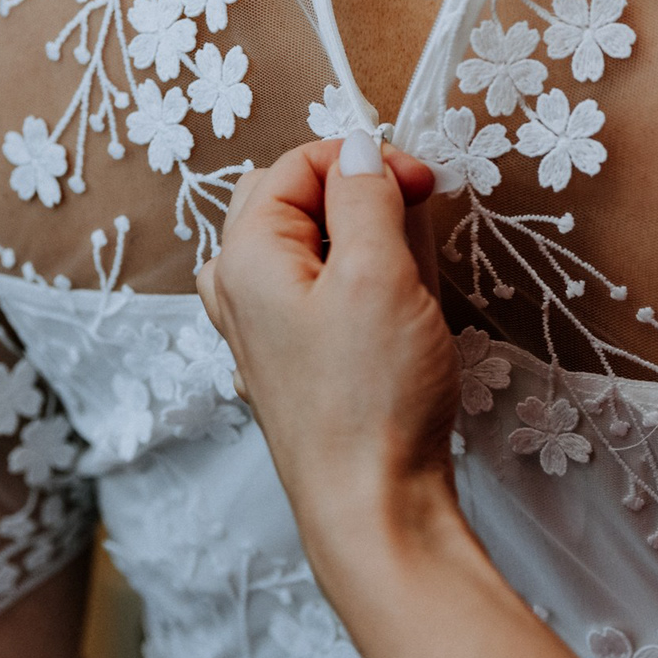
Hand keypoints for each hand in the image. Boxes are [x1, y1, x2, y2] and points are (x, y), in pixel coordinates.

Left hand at [195, 129, 454, 543]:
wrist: (372, 508)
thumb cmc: (372, 399)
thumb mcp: (379, 274)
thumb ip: (364, 196)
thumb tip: (357, 148)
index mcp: (244, 256)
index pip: (295, 163)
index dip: (362, 157)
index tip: (422, 180)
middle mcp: (236, 291)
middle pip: (290, 200)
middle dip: (356, 193)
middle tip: (416, 214)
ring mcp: (258, 334)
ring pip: (303, 250)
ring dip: (356, 241)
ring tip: (403, 265)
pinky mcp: (290, 368)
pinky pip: (313, 298)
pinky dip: (352, 285)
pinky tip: (388, 312)